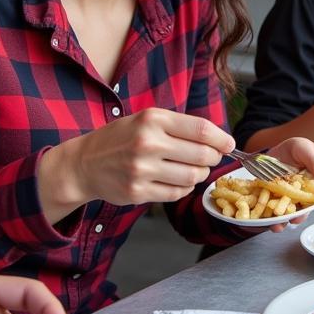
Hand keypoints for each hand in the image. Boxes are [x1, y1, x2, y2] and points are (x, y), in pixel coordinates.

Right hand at [41, 108, 233, 217]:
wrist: (84, 163)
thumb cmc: (121, 138)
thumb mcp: (146, 119)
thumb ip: (179, 127)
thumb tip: (219, 141)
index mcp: (153, 119)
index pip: (201, 130)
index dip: (222, 139)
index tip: (229, 144)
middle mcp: (148, 143)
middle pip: (202, 155)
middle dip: (213, 158)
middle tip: (210, 158)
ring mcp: (142, 169)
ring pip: (193, 177)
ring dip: (200, 174)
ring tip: (193, 169)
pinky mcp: (138, 192)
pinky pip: (176, 193)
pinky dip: (184, 188)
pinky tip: (177, 181)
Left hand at [261, 137, 313, 230]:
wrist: (275, 154)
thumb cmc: (295, 148)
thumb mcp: (303, 148)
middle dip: (304, 213)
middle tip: (297, 218)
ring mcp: (301, 197)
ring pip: (299, 211)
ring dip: (289, 219)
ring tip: (280, 224)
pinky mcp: (287, 201)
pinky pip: (284, 211)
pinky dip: (277, 217)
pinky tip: (271, 221)